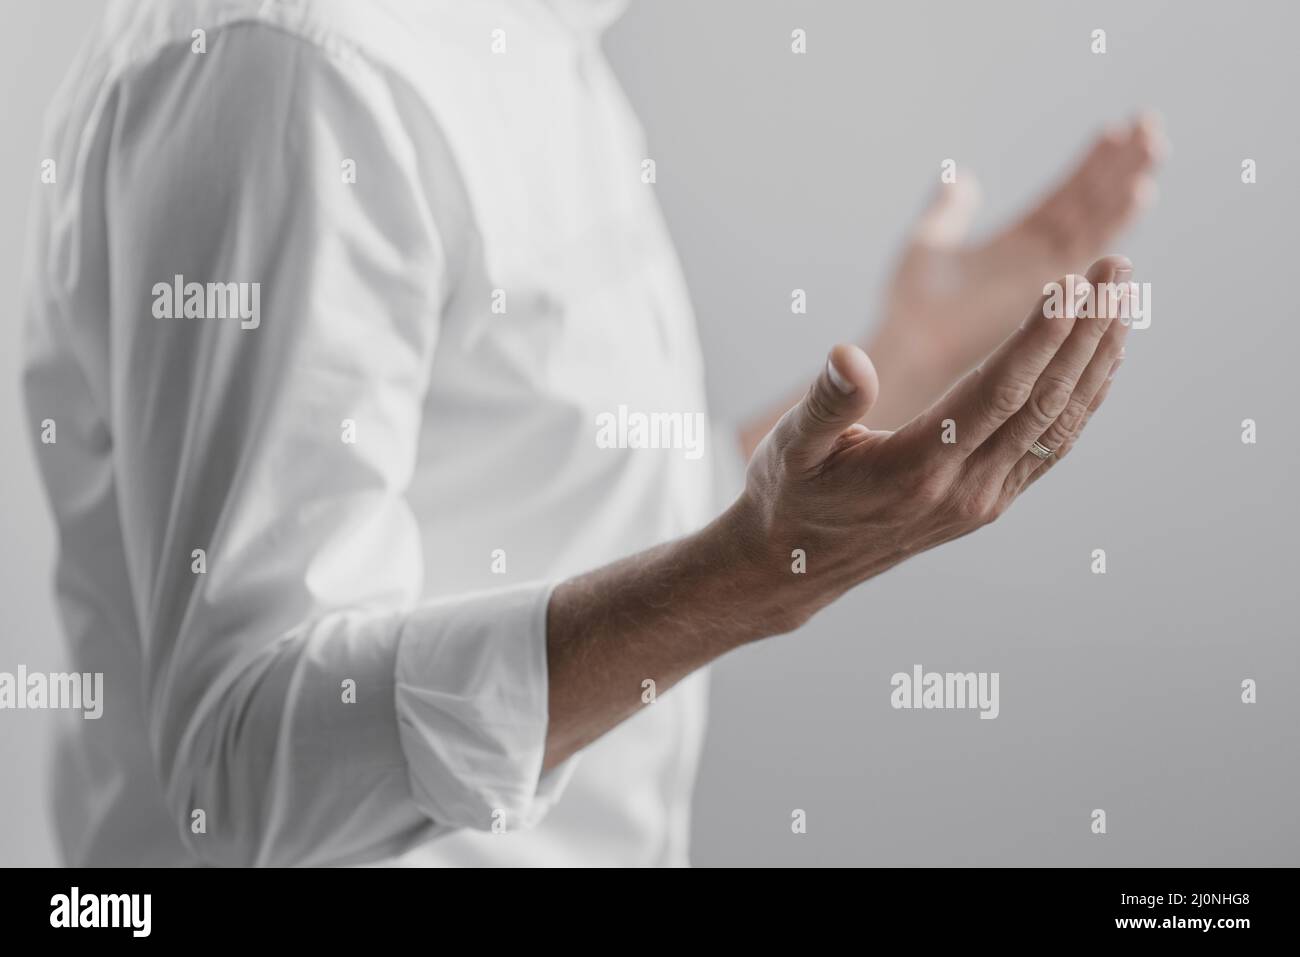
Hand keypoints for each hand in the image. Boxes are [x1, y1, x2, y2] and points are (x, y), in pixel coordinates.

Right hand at [735, 255, 1132, 631]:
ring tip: (1124, 303)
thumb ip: (825, 402)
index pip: (996, 393)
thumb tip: (850, 355)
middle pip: (1043, 403)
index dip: (1040, 338)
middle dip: (1086, 333)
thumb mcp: (790, 447)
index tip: (1073, 285)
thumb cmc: (790, 494)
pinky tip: (1100, 362)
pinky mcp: (990, 502)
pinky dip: (1083, 400)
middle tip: (1117, 271)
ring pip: (1059, 426)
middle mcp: (963, 489)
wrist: (799, 565)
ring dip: (1096, 362)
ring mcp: (983, 500)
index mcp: (916, 469)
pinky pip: (1050, 446)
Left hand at [867, 116, 1162, 426]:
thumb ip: (949, 208)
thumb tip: (960, 175)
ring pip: (1096, 221)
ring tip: (1154, 145)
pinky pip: (1089, 248)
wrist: (911, 343)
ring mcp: (1047, 275)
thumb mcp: (930, 240)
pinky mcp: (1051, 289)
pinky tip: (1140, 189)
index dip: (1091, 165)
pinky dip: (1116, 219)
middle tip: (1150, 124)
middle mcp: (1039, 260)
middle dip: (1120, 166)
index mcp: (1016, 246)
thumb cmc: (912, 305)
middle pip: (1089, 204)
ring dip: (1126, 184)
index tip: (1118, 127)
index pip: (1064, 197)